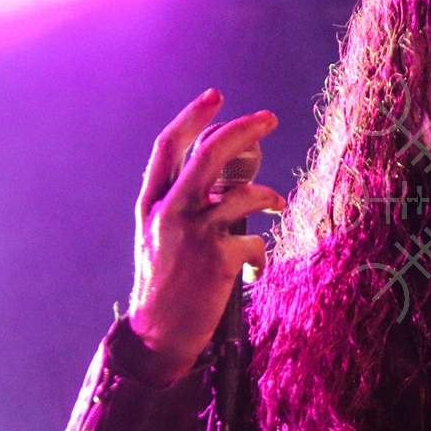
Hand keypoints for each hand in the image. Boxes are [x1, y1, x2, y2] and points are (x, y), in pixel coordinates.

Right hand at [127, 88, 282, 384]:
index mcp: (151, 204)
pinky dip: (260, 258)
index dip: (191, 118)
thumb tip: (227, 180)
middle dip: (243, 130)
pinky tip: (251, 274)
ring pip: (245, 195)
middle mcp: (168, 212)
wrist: (158, 334)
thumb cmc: (165, 283)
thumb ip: (184, 205)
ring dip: (270, 196)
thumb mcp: (160, 237)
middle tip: (270, 117)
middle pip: (208, 156)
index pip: (167, 148)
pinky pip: (256, 243)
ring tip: (278, 204)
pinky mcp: (218, 258)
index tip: (215, 95)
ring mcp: (193, 233)